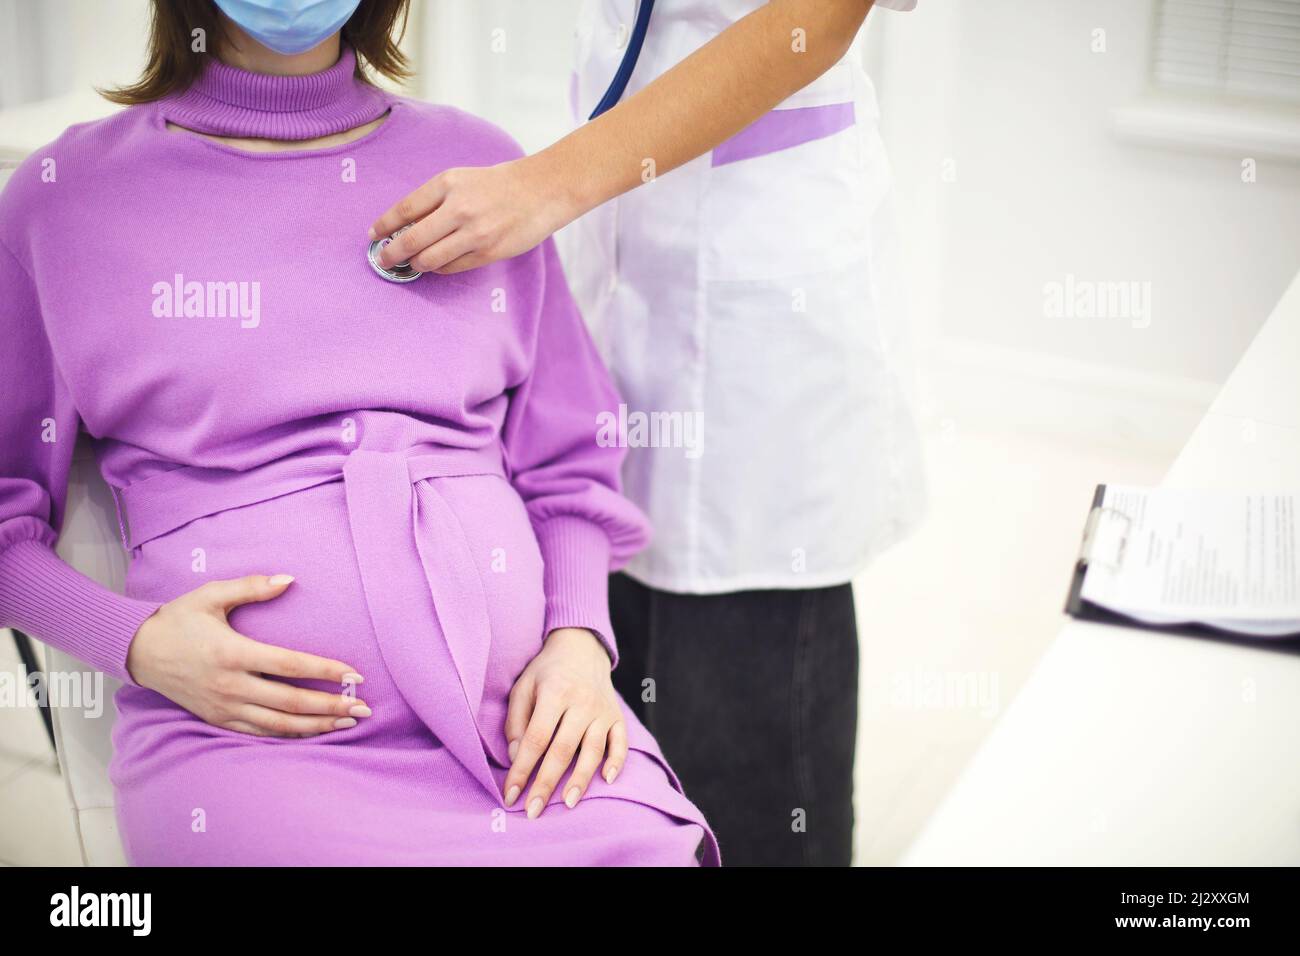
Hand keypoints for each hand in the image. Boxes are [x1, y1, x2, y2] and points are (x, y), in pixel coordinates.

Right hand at [125, 574, 370, 737]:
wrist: (138, 651)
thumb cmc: (178, 619)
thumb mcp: (210, 595)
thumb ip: (251, 586)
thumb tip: (290, 579)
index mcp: (232, 653)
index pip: (290, 666)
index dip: (325, 672)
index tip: (355, 674)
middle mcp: (230, 685)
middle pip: (292, 702)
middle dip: (331, 706)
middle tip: (363, 707)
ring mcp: (224, 707)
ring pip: (279, 723)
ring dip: (317, 725)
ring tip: (349, 722)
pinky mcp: (218, 719)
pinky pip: (260, 733)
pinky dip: (290, 735)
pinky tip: (314, 732)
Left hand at [368, 155, 575, 275]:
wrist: (540, 191)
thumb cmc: (497, 186)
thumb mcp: (462, 180)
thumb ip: (435, 200)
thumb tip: (406, 227)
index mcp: (448, 183)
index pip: (405, 209)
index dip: (384, 225)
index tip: (374, 235)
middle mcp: (459, 208)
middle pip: (413, 239)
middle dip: (392, 253)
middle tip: (383, 259)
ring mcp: (474, 233)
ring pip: (430, 258)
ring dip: (416, 264)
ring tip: (411, 264)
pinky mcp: (488, 252)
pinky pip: (452, 267)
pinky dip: (440, 268)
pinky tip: (437, 264)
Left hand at [502, 627, 627, 817]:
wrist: (581, 648)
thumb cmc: (546, 672)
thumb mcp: (523, 687)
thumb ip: (516, 721)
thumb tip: (517, 757)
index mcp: (555, 694)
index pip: (536, 739)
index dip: (522, 769)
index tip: (511, 794)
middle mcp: (581, 703)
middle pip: (563, 750)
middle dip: (546, 783)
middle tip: (533, 811)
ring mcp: (603, 710)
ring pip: (593, 750)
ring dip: (580, 779)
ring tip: (567, 803)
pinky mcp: (617, 716)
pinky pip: (621, 742)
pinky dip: (616, 762)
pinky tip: (607, 780)